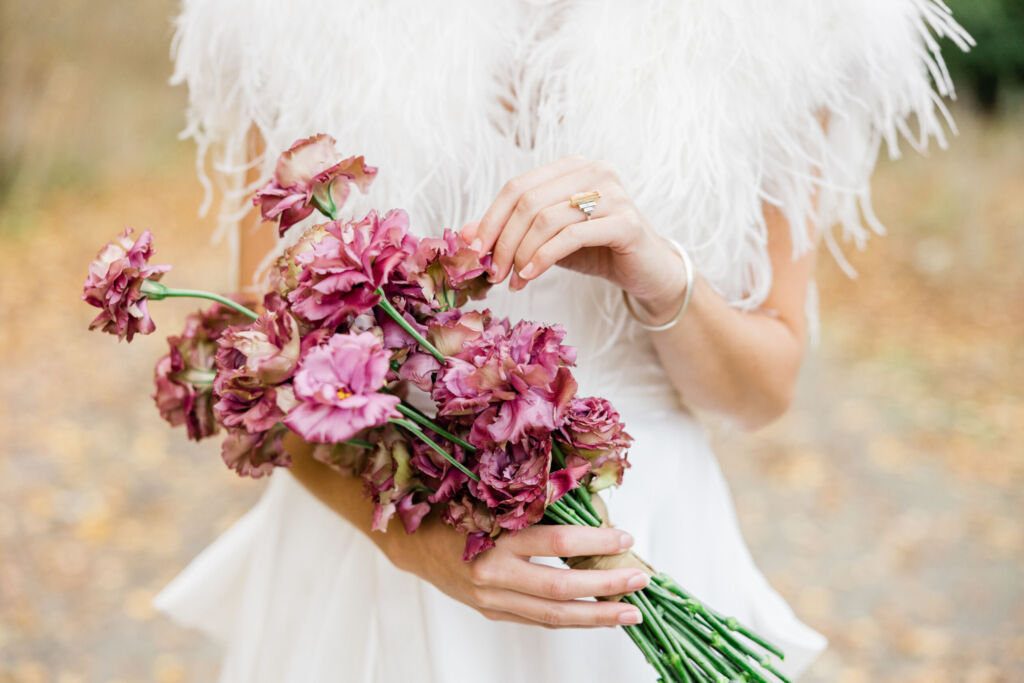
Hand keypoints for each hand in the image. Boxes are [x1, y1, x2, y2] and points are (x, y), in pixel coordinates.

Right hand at [383, 514, 646, 627]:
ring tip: (630, 611)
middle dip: (605, 586)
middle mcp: (492, 573)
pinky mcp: (491, 612)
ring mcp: (491, 599)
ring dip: (596, 615)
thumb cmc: (454, 508)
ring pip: (552, 615)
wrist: (410, 542)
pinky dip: (570, 619)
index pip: (555, 542)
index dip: (594, 542)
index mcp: (494, 537)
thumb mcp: (490, 498)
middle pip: (560, 588)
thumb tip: (588, 505)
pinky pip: (537, 620)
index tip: (625, 536)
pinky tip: (596, 616)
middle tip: (640, 579)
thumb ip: (531, 505)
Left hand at [464, 155, 685, 314]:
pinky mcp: (625, 222)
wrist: (647, 271)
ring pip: (546, 219)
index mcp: (571, 167)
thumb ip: (509, 232)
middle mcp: (593, 172)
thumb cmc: (595, 251)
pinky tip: (530, 275)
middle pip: (528, 202)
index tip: (475, 251)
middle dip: (503, 241)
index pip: (516, 186)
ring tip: (513, 280)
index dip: (490, 219)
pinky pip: (571, 236)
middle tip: (494, 273)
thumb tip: (462, 234)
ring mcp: (612, 194)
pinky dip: (544, 257)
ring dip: (521, 254)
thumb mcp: (545, 240)